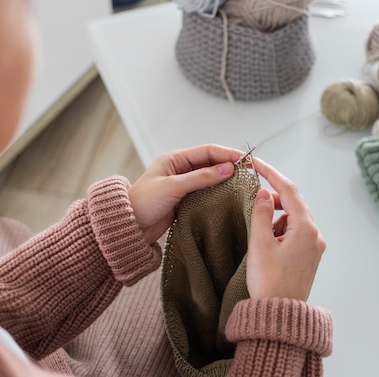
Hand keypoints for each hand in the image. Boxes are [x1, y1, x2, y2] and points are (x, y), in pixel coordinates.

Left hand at [128, 144, 243, 243]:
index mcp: (174, 159)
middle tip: (249, 171)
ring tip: (243, 184)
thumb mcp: (173, 187)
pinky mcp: (185, 201)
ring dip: (225, 181)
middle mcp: (180, 170)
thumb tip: (227, 168)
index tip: (245, 159)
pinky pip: (206, 193)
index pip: (207, 151)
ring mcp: (183, 185)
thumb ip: (201, 177)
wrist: (129, 228)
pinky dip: (218, 194)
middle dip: (229, 166)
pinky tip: (230, 198)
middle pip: (211, 163)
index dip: (227, 153)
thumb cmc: (143, 203)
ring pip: (210, 179)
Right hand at [246, 159, 325, 300]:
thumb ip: (260, 214)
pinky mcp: (309, 255)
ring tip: (260, 233)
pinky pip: (296, 232)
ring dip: (276, 217)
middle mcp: (315, 235)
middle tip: (254, 196)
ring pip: (294, 218)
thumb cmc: (269, 282)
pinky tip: (268, 242)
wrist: (278, 314)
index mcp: (305, 229)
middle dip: (273, 197)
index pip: (289, 191)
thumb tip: (263, 193)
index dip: (272, 174)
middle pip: (294, 203)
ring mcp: (314, 246)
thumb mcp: (259, 244)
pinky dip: (281, 229)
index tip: (257, 164)